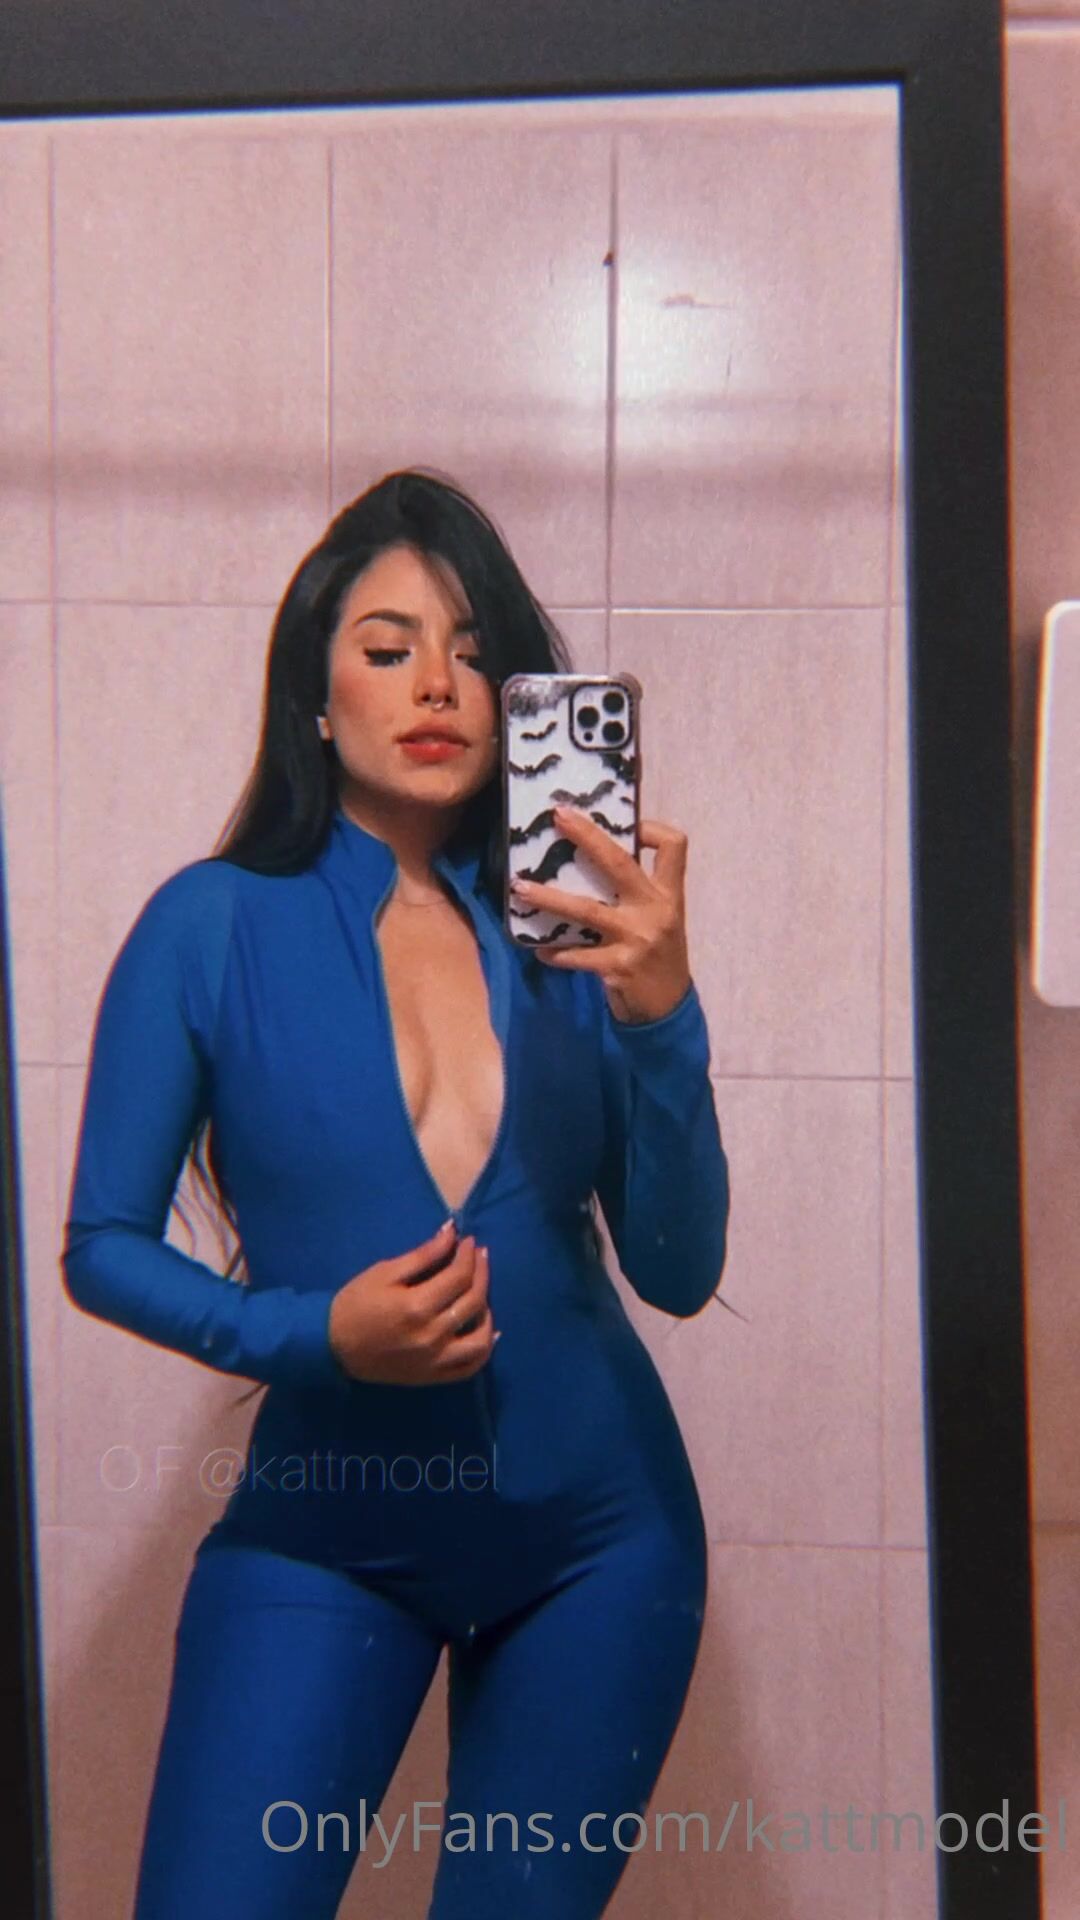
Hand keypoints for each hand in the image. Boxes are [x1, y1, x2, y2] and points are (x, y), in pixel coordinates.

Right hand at [328, 1221, 495, 1384]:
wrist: (333, 1346)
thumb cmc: (356, 1304)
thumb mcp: (384, 1272)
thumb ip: (422, 1255)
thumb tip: (452, 1233)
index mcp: (416, 1306)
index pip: (459, 1276)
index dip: (468, 1255)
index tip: (468, 1241)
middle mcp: (431, 1335)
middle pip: (473, 1301)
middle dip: (481, 1272)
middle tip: (479, 1255)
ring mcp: (435, 1361)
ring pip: (480, 1338)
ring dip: (487, 1311)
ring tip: (480, 1293)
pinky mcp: (432, 1377)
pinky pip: (469, 1367)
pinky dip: (483, 1348)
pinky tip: (486, 1330)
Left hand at [510, 806, 692, 1023]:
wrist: (669, 1010)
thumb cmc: (659, 957)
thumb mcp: (661, 920)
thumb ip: (638, 894)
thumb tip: (592, 859)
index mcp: (669, 895)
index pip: (673, 847)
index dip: (650, 828)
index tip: (625, 822)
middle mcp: (656, 911)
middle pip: (620, 863)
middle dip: (588, 836)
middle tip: (558, 817)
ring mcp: (637, 939)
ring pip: (587, 909)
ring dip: (549, 898)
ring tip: (520, 888)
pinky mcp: (618, 967)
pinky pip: (577, 955)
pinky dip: (556, 952)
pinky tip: (540, 950)